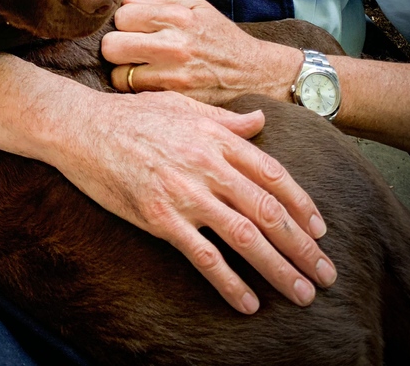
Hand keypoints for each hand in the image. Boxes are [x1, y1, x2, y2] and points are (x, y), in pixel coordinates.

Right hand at [55, 86, 335, 313]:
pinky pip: (203, 257)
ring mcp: (185, 193)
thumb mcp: (183, 106)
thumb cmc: (133, 115)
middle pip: (267, 210)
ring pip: (244, 237)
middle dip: (302, 246)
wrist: (83, 128)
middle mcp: (208, 165)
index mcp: (216, 137)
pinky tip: (249, 304)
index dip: (301, 204)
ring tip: (302, 293)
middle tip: (326, 274)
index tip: (320, 230)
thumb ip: (226, 120)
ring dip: (278, 269)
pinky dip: (229, 283)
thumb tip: (259, 121)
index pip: (272, 174)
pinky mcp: (160, 218)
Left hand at [102, 0, 301, 103]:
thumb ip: (159, 1)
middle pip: (112, 47)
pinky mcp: (175, 99)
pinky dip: (137, 89)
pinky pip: (136, 94)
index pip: (122, 17)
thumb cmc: (221, 36)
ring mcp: (174, 75)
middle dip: (116, 46)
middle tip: (129, 48)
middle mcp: (174, 45)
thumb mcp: (197, 7)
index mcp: (178, 17)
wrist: (253, 73)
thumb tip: (124, 2)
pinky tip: (150, 81)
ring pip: (119, 75)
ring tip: (139, 66)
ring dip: (125, 71)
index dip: (125, 22)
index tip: (134, 28)